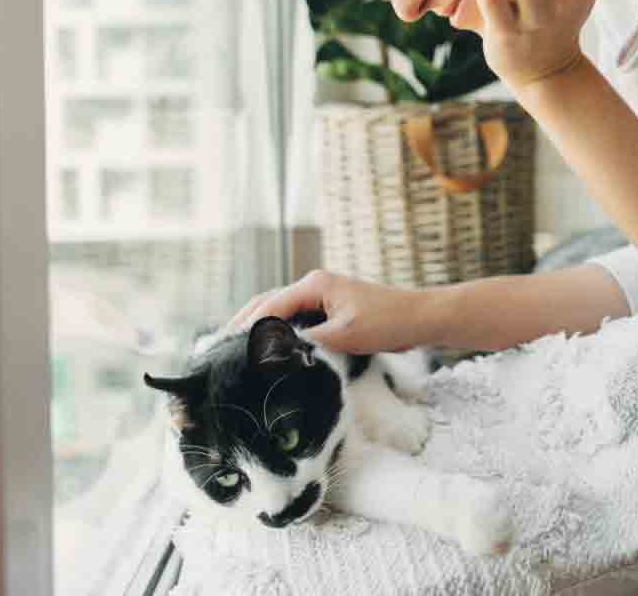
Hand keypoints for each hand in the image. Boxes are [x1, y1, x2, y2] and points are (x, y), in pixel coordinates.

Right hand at [226, 269, 428, 353]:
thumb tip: (272, 352)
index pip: (269, 307)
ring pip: (280, 311)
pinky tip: (269, 349)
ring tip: (235, 351)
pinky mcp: (330, 309)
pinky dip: (278, 331)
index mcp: (315, 284)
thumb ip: (307, 342)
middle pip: (268, 303)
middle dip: (243, 324)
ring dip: (259, 328)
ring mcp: (322, 296)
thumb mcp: (344, 335)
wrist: (419, 318)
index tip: (226, 351)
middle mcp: (314, 285)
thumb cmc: (387, 322)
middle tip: (218, 350)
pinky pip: (296, 318)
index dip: (247, 329)